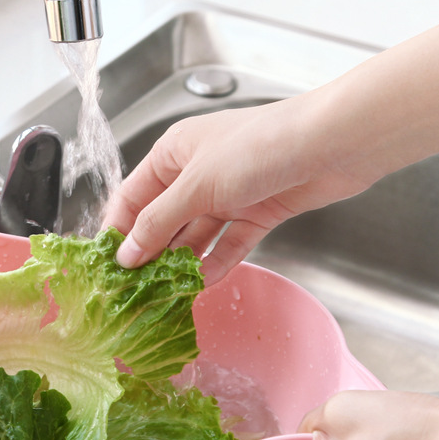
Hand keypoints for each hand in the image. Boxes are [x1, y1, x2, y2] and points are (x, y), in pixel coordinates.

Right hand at [103, 0, 438, 286]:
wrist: (331, 145)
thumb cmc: (260, 147)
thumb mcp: (196, 185)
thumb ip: (158, 222)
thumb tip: (126, 254)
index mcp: (173, 154)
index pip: (132, 197)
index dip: (118, 231)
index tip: (107, 267)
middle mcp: (198, 173)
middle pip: (163, 220)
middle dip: (149, 253)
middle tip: (134, 290)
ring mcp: (229, 195)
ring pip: (196, 236)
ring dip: (182, 263)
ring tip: (164, 294)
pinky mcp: (258, 212)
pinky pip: (229, 244)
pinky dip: (217, 263)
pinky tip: (203, 284)